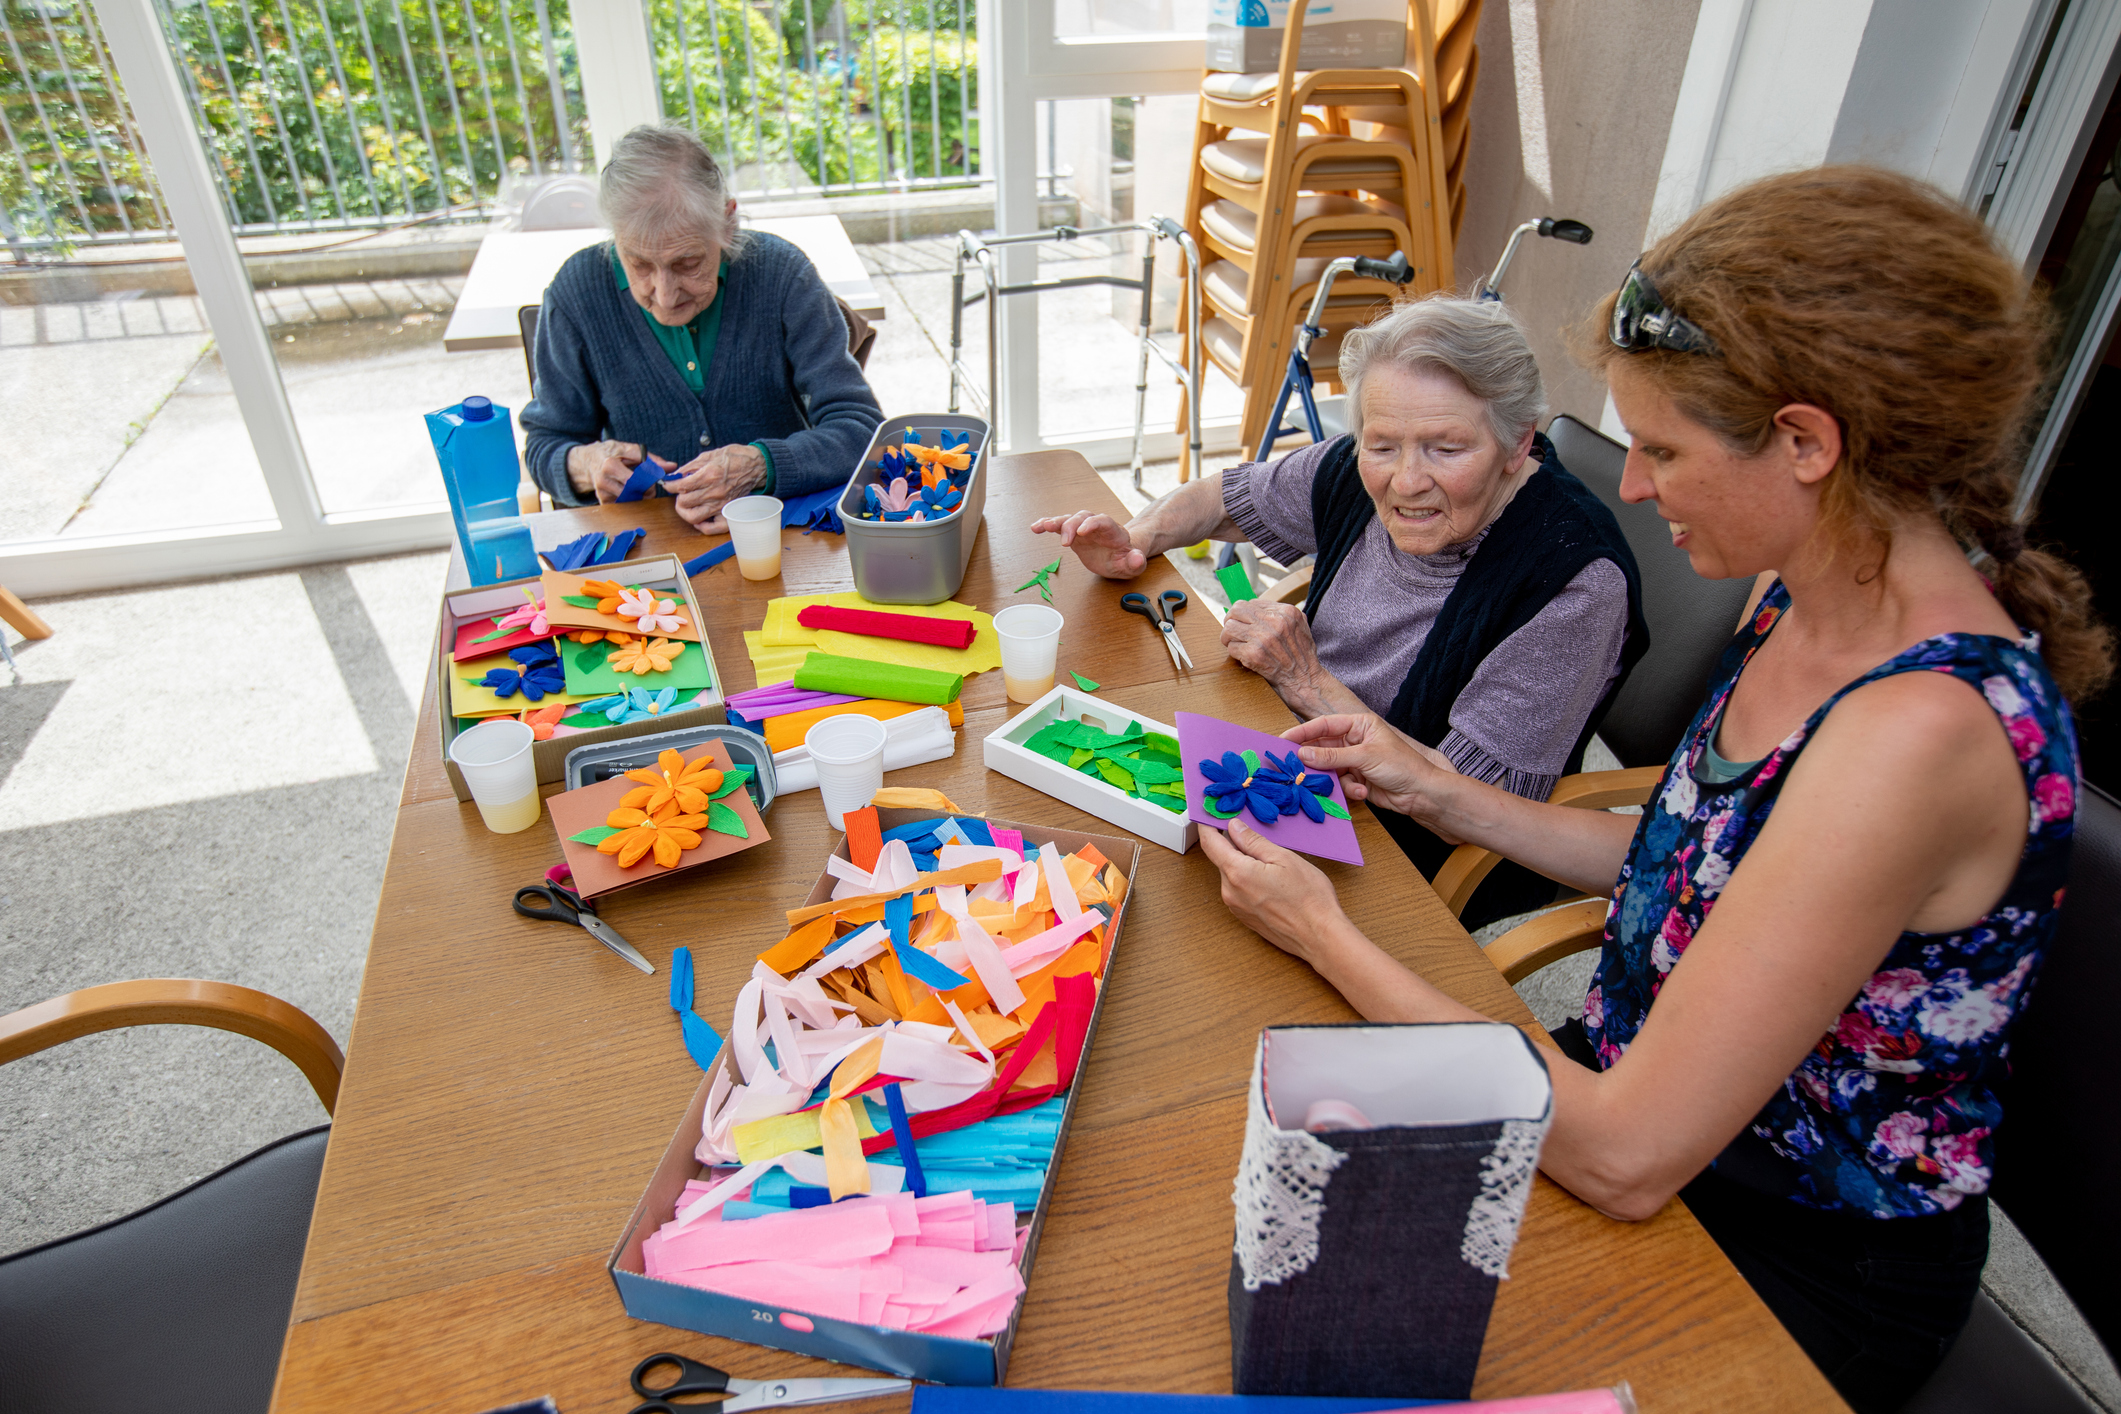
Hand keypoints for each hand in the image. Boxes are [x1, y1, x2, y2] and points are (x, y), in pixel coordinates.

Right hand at [567, 441, 665, 503]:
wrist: (589, 459)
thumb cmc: (613, 452)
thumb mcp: (631, 450)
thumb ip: (652, 459)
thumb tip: (672, 466)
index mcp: (610, 466)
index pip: (635, 482)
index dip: (648, 483)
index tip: (653, 480)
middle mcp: (603, 481)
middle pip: (634, 494)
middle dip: (646, 491)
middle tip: (649, 485)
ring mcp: (602, 493)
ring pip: (630, 501)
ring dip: (640, 496)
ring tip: (639, 487)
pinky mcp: (603, 501)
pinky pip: (623, 505)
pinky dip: (631, 499)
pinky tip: (629, 491)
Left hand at [669, 443, 768, 533]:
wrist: (756, 466)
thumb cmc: (735, 458)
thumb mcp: (709, 455)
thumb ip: (690, 467)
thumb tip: (675, 476)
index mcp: (708, 475)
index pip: (680, 486)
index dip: (670, 485)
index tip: (669, 483)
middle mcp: (714, 492)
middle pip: (683, 503)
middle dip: (678, 496)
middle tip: (681, 492)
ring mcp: (721, 505)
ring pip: (693, 517)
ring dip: (686, 511)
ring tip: (688, 504)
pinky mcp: (728, 513)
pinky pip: (712, 528)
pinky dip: (702, 526)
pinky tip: (700, 519)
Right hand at [1030, 510, 1147, 578]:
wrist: (1119, 557)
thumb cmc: (1126, 560)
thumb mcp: (1133, 565)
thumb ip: (1135, 562)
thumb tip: (1137, 559)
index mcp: (1113, 532)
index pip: (1103, 521)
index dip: (1092, 524)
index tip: (1081, 532)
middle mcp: (1097, 526)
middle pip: (1083, 517)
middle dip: (1072, 526)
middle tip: (1064, 542)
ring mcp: (1084, 528)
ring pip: (1069, 519)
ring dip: (1056, 522)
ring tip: (1043, 526)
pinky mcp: (1073, 534)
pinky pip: (1059, 526)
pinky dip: (1047, 525)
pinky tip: (1036, 528)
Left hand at [1196, 820, 1346, 962]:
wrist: (1320, 937)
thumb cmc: (1309, 899)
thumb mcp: (1284, 858)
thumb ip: (1254, 841)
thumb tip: (1234, 827)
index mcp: (1237, 873)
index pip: (1210, 843)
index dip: (1207, 824)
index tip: (1210, 812)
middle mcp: (1230, 892)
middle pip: (1221, 858)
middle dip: (1231, 842)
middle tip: (1248, 827)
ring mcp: (1236, 907)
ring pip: (1232, 874)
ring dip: (1242, 861)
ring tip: (1267, 856)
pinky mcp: (1245, 917)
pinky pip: (1239, 889)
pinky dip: (1247, 877)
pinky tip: (1269, 876)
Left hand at [1220, 601, 1330, 700]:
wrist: (1306, 681)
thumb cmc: (1302, 656)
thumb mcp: (1300, 626)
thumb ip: (1282, 614)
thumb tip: (1254, 606)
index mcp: (1286, 612)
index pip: (1252, 603)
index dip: (1245, 614)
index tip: (1245, 624)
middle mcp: (1275, 621)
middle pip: (1237, 610)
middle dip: (1231, 620)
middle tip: (1233, 632)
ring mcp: (1263, 637)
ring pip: (1229, 627)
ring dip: (1228, 638)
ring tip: (1235, 644)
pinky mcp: (1254, 654)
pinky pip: (1232, 647)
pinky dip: (1235, 653)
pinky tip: (1244, 658)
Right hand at [1283, 713, 1463, 839]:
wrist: (1421, 794)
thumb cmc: (1402, 766)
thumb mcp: (1365, 756)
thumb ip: (1332, 756)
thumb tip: (1303, 754)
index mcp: (1359, 725)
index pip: (1324, 724)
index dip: (1302, 732)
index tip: (1283, 741)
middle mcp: (1355, 740)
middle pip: (1323, 747)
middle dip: (1313, 760)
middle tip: (1295, 768)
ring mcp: (1354, 760)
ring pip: (1329, 768)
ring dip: (1334, 778)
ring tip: (1345, 783)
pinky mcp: (1356, 779)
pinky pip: (1339, 782)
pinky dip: (1348, 789)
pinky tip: (1363, 792)